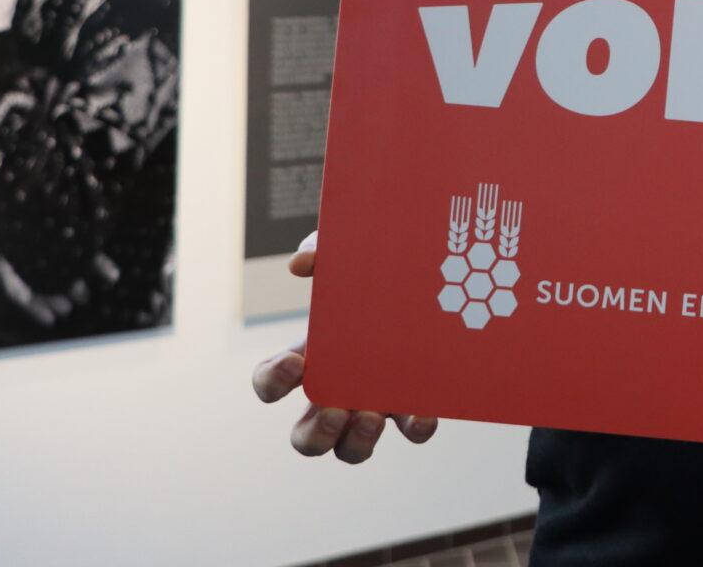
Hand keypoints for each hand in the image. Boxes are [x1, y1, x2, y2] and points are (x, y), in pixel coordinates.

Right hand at [250, 230, 439, 462]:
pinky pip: (412, 430)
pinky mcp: (415, 403)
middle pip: (306, 439)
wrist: (432, 278)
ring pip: (353, 450)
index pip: (270, 382)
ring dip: (358, 441)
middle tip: (336, 411)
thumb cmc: (373, 275)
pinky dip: (416, 427)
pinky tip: (423, 411)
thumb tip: (302, 264)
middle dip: (316, 434)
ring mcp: (375, 404)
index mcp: (309, 360)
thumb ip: (323, 253)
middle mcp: (335, 393)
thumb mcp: (346, 260)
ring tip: (374, 416)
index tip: (294, 362)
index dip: (272, 381)